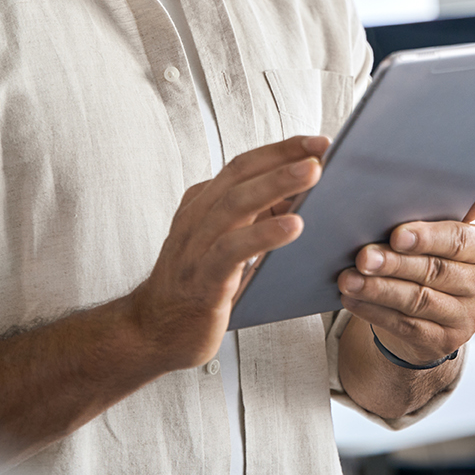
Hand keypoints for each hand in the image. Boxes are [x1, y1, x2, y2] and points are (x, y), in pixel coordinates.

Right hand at [126, 135, 327, 372]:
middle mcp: (196, 218)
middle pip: (239, 175)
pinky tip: (292, 226)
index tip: (317, 141)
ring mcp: (195, 247)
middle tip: (320, 148)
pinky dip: (264, 234)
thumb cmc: (198, 288)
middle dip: (282, 158)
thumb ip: (252, 221)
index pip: (242, 166)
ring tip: (312, 173)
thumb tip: (302, 200)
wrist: (153, 333)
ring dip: (276, 184)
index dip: (280, 150)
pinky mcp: (202, 279)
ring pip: (235, 204)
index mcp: (201, 205)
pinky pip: (232, 249)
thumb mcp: (225, 245)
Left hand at [337, 175, 474, 365]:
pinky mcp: (444, 343)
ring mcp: (468, 319)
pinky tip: (351, 298)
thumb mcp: (447, 234)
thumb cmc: (436, 257)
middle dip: (395, 263)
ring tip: (348, 278)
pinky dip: (373, 311)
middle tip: (362, 256)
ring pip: (416, 300)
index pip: (459, 241)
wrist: (435, 314)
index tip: (395, 234)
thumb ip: (460, 207)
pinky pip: (404, 325)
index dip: (427, 237)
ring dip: (378, 288)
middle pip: (435, 271)